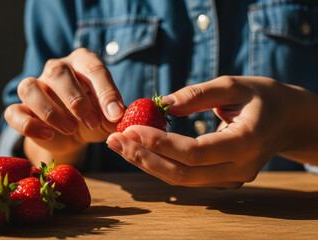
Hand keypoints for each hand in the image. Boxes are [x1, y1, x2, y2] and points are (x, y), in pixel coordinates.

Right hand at [4, 48, 124, 164]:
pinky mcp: (21, 109)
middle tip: (91, 122)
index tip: (115, 114)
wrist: (73, 135)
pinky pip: (13, 112)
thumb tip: (118, 117)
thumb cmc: (94, 117)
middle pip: (57, 71)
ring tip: (71, 129)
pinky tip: (48, 135)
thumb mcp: (109, 117)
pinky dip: (29, 125)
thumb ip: (114, 115)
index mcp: (82, 62)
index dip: (105, 91)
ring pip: (29, 87)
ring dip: (50, 111)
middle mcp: (56, 69)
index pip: (92, 68)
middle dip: (76, 100)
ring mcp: (35, 87)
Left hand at [106, 76, 317, 187]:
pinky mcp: (222, 180)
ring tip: (118, 145)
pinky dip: (160, 164)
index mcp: (246, 142)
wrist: (287, 120)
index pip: (195, 152)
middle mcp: (239, 168)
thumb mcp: (234, 84)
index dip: (160, 143)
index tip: (130, 129)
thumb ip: (197, 95)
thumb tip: (161, 104)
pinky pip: (186, 177)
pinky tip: (138, 149)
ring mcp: (231, 179)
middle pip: (183, 174)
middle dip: (144, 158)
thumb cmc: (263, 97)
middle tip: (113, 141)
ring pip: (181, 180)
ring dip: (146, 163)